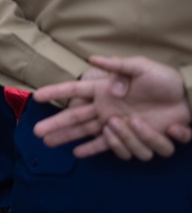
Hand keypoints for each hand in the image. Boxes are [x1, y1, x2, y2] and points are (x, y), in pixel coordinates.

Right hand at [34, 55, 191, 159]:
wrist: (187, 97)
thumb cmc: (163, 79)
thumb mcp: (140, 66)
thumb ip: (117, 65)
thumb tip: (93, 61)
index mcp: (104, 91)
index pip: (75, 92)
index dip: (56, 93)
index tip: (36, 97)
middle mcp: (108, 111)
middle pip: (77, 121)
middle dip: (57, 127)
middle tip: (39, 134)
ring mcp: (121, 126)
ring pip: (100, 138)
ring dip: (110, 134)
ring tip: (118, 122)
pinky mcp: (138, 139)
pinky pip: (125, 150)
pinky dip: (112, 148)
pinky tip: (87, 151)